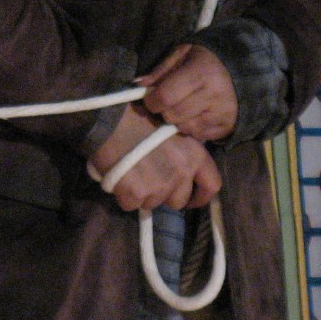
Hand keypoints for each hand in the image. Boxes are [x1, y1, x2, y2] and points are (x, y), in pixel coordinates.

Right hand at [89, 104, 220, 211]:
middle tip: (148, 180)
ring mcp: (159, 185)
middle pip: (178, 200)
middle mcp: (181, 173)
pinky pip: (131, 204)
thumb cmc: (138, 115)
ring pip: (152, 203)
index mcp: (194, 154)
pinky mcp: (136, 194)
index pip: (212, 185)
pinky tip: (118, 178)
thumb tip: (180, 170)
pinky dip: (123, 195)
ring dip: (142, 194)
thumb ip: (181, 152)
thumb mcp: (171, 129)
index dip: (200, 196)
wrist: (108, 118)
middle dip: (164, 195)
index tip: (189, 199)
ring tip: (130, 174)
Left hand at [139, 44, 237, 142]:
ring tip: (183, 107)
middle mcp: (213, 95)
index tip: (150, 98)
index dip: (151, 100)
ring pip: (184, 128)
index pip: (165, 97)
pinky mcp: (227, 127)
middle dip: (163, 111)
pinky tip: (196, 114)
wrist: (245, 70)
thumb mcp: (183, 54)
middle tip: (167, 103)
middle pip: (173, 116)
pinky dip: (192, 128)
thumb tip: (139, 85)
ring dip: (178, 120)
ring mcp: (222, 114)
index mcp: (200, 73)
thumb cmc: (206, 60)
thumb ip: (161, 70)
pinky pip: (199, 136)